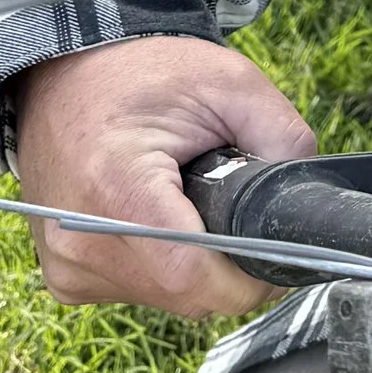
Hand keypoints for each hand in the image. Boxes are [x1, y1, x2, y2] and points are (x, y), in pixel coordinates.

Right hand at [10, 36, 316, 315]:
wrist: (70, 74)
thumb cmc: (147, 73)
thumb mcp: (234, 84)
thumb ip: (284, 142)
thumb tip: (306, 206)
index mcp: (118, 187)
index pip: (192, 276)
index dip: (248, 273)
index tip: (271, 244)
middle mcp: (81, 239)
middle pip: (186, 294)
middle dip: (227, 263)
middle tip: (231, 207)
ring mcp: (67, 263)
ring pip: (165, 299)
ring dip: (193, 264)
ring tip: (187, 201)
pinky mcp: (64, 275)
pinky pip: (137, 291)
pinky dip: (162, 263)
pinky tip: (158, 216)